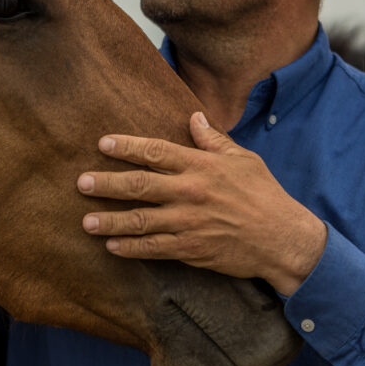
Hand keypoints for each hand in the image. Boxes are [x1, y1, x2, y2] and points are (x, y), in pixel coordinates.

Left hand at [78, 112, 326, 295]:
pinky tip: (112, 247)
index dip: (127, 146)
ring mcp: (189, 223)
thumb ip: (212, 140)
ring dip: (110, 222)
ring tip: (86, 222)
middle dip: (107, 184)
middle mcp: (190, 192)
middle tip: (81, 183)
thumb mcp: (242, 159)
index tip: (102, 143)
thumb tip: (194, 116)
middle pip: (139, 185)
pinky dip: (131, 249)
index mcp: (200, 166)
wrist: (283, 239)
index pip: (156, 151)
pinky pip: (154, 249)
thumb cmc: (264, 194)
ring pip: (141, 221)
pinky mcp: (191, 249)